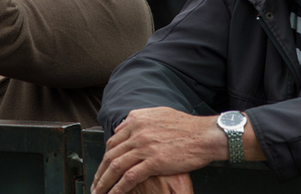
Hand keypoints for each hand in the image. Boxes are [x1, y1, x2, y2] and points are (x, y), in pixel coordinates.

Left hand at [91, 107, 225, 193]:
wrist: (205, 135)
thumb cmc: (187, 126)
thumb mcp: (160, 114)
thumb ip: (140, 118)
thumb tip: (126, 124)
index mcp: (137, 120)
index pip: (113, 140)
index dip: (105, 156)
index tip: (102, 167)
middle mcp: (137, 132)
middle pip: (110, 154)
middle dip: (100, 171)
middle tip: (95, 183)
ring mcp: (144, 147)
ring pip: (115, 166)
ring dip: (104, 182)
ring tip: (98, 192)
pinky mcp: (153, 162)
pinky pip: (129, 178)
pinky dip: (118, 189)